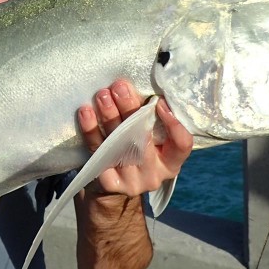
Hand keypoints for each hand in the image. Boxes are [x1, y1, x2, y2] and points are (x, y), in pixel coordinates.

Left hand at [77, 80, 192, 197]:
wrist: (113, 185)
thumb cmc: (137, 150)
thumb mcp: (151, 138)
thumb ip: (151, 118)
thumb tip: (143, 83)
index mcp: (171, 161)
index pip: (181, 144)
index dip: (173, 124)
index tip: (160, 102)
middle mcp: (154, 174)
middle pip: (143, 140)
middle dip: (130, 109)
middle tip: (119, 87)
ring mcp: (131, 180)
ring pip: (118, 145)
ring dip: (109, 115)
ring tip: (102, 95)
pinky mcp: (108, 181)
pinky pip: (97, 152)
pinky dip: (91, 130)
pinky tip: (86, 112)